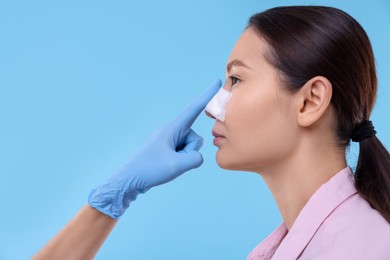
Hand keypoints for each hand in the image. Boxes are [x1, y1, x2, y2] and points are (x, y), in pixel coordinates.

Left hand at [88, 79, 221, 217]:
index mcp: (172, 128)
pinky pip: (184, 153)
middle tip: (172, 161)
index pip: (194, 109)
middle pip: (195, 138)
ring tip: (168, 165)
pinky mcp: (168, 149)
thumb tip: (197, 157)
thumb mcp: (176, 166)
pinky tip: (166, 167)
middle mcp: (171, 131)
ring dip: (185, 159)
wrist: (129, 180)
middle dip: (190, 152)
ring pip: (190, 148)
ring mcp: (169, 140)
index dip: (207, 95)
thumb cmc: (149, 170)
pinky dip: (180, 162)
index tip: (217, 82)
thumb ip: (195, 159)